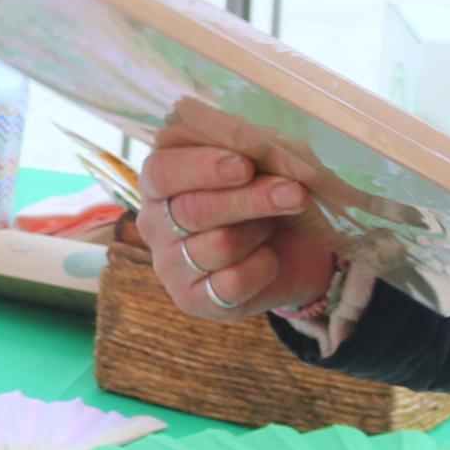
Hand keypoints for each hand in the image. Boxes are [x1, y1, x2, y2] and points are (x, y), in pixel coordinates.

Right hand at [135, 105, 337, 318]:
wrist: (288, 249)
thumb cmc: (263, 194)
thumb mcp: (258, 163)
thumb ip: (251, 151)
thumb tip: (259, 148)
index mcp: (159, 182)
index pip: (163, 172)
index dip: (202, 168)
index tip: (245, 165)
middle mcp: (154, 224)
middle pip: (194, 210)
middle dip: (250, 199)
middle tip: (295, 192)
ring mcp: (170, 266)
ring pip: (220, 245)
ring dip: (260, 230)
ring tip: (273, 223)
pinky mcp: (192, 300)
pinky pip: (233, 282)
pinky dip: (263, 266)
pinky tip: (269, 256)